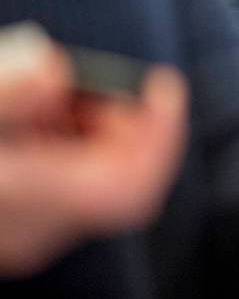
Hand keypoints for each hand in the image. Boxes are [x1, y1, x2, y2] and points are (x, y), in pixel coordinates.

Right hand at [0, 35, 187, 276]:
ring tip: (56, 86)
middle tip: (91, 78)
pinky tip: (37, 104)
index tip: (162, 82)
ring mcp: (19, 230)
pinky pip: (63, 178)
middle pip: (117, 178)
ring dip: (92, 124)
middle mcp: (31, 231)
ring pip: (91, 176)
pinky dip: (65, 136)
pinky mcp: (10, 216)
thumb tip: (51, 67)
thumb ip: (6, 92)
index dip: (162, 135)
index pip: (129, 188)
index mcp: (26, 205)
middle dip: (123, 120)